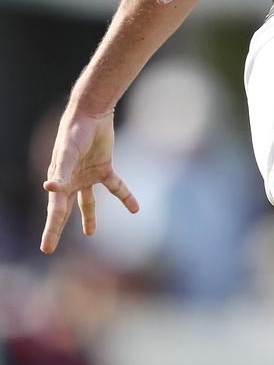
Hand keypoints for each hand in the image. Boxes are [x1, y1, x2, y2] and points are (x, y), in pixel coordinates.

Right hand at [40, 109, 138, 253]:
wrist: (90, 115)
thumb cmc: (73, 133)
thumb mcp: (67, 153)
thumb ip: (61, 172)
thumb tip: (50, 189)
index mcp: (59, 181)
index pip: (55, 212)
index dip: (51, 231)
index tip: (46, 249)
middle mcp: (72, 181)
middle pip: (65, 210)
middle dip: (58, 229)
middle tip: (49, 249)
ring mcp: (88, 176)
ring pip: (88, 202)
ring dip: (89, 217)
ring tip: (90, 233)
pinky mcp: (104, 168)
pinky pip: (116, 187)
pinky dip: (125, 197)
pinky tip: (135, 209)